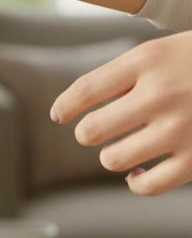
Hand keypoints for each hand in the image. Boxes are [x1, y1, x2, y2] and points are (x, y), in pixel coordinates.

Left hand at [50, 31, 191, 194]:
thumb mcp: (162, 52)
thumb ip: (123, 74)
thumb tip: (71, 104)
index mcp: (148, 61)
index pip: (86, 90)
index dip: (65, 106)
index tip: (58, 115)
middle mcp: (160, 94)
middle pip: (91, 130)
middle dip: (87, 134)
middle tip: (95, 132)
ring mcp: (180, 129)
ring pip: (112, 160)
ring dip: (111, 157)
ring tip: (121, 149)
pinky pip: (146, 185)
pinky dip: (135, 181)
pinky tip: (138, 172)